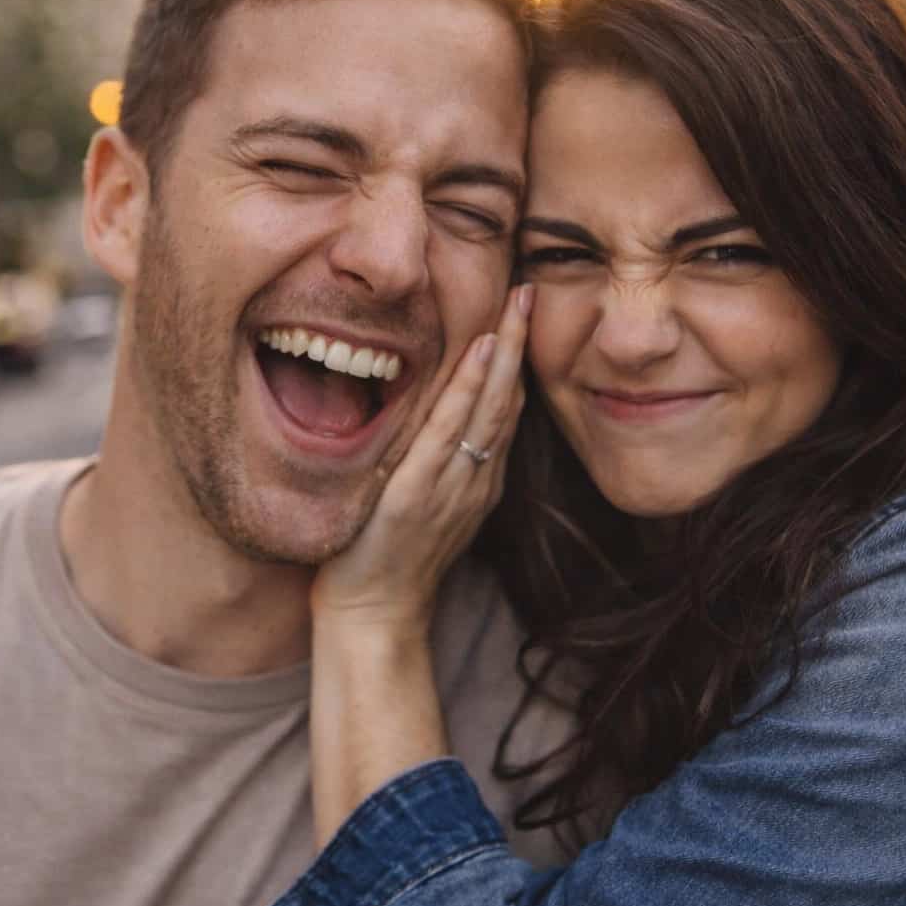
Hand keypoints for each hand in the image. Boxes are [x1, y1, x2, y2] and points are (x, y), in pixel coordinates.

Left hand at [310, 283, 532, 635]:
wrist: (374, 618)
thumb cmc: (386, 561)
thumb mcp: (420, 503)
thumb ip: (432, 464)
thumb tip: (429, 418)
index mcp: (476, 478)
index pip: (503, 407)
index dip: (515, 358)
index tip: (521, 312)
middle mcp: (475, 478)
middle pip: (508, 398)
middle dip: (520, 341)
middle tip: (531, 288)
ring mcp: (453, 484)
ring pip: (490, 407)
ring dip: (505, 352)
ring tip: (516, 304)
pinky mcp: (420, 492)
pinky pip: (449, 430)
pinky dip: (469, 388)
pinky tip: (480, 352)